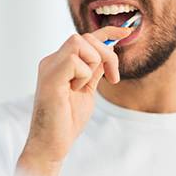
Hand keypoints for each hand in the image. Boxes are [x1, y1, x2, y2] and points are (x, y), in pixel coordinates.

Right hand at [17, 26, 130, 175]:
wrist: (52, 144)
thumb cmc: (67, 121)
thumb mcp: (87, 90)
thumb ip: (94, 71)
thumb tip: (107, 53)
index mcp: (60, 64)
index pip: (84, 38)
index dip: (107, 32)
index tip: (126, 32)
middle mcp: (52, 61)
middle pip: (85, 37)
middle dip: (107, 54)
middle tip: (112, 78)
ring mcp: (49, 67)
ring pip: (80, 43)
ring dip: (92, 65)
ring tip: (83, 87)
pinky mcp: (50, 77)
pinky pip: (74, 61)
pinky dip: (83, 76)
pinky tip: (74, 91)